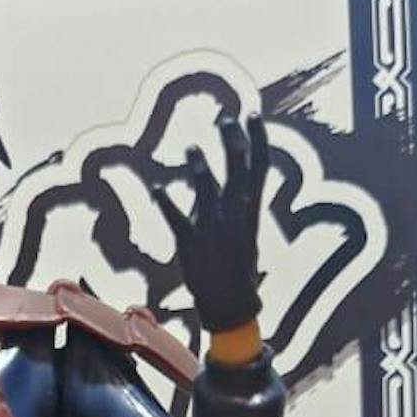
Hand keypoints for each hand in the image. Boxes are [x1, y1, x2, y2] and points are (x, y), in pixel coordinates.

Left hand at [151, 114, 268, 334]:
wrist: (229, 302)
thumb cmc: (238, 265)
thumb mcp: (242, 227)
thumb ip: (233, 199)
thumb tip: (225, 173)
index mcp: (251, 209)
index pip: (259, 166)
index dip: (257, 138)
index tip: (252, 114)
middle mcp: (234, 213)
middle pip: (236, 168)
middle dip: (232, 140)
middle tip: (224, 118)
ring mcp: (213, 227)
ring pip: (207, 189)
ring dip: (199, 167)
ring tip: (191, 148)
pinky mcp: (190, 241)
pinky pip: (177, 218)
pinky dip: (166, 202)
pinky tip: (157, 188)